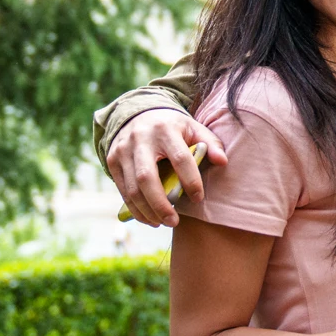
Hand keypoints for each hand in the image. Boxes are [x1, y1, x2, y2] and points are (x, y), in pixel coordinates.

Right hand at [107, 109, 227, 227]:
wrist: (138, 113)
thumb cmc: (172, 126)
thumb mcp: (192, 127)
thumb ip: (209, 143)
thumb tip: (223, 162)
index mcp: (165, 129)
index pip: (179, 158)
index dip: (190, 180)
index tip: (199, 198)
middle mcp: (141, 139)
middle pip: (147, 178)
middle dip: (161, 204)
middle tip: (175, 222)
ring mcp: (123, 150)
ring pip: (132, 188)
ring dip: (147, 211)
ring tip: (163, 223)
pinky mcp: (112, 161)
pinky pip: (123, 191)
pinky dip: (135, 209)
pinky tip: (149, 218)